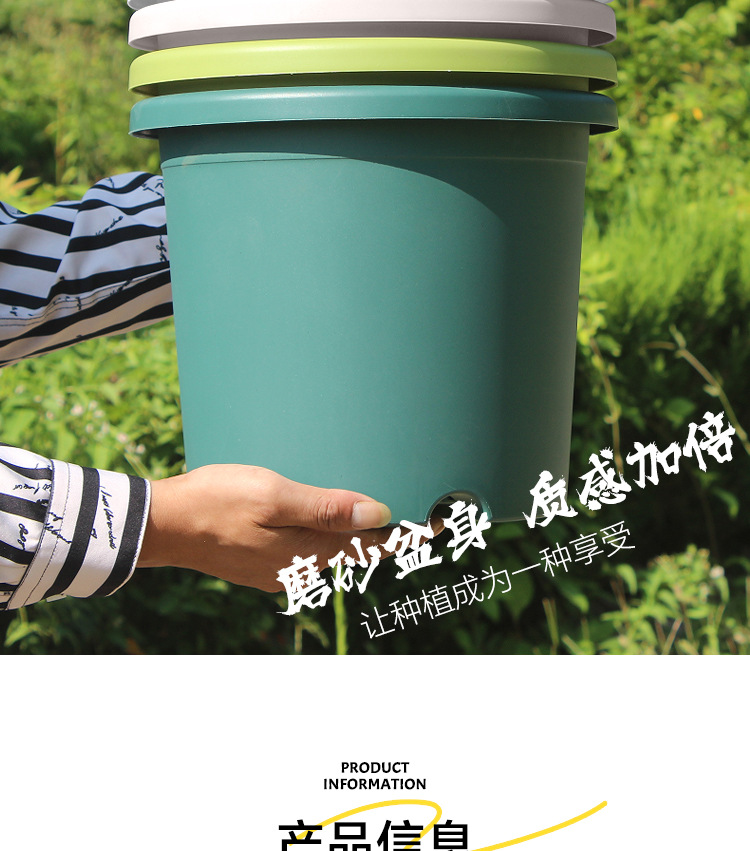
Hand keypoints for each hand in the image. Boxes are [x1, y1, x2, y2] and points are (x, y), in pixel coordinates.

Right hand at [136, 464, 396, 591]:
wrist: (162, 525)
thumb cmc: (214, 501)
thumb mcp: (272, 496)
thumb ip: (326, 508)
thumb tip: (381, 515)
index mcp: (309, 549)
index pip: (375, 544)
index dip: (411, 532)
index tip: (444, 520)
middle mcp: (301, 565)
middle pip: (358, 549)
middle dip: (391, 533)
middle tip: (421, 511)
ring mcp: (281, 567)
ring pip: (333, 549)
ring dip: (358, 533)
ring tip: (380, 509)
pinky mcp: (263, 561)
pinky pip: (309, 548)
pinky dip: (327, 534)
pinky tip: (326, 517)